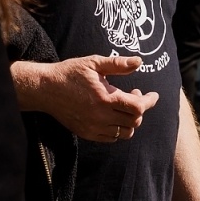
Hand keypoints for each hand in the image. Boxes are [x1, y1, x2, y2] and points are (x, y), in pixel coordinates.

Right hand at [13, 56, 159, 142]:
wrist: (46, 89)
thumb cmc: (70, 73)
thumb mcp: (94, 63)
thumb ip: (118, 64)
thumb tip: (139, 62)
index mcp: (105, 98)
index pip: (138, 107)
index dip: (149, 101)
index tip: (153, 95)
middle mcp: (101, 117)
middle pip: (134, 121)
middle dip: (140, 109)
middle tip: (135, 95)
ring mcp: (94, 128)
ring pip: (125, 133)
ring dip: (131, 121)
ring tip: (124, 107)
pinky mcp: (87, 133)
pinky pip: (111, 138)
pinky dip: (118, 129)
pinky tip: (113, 116)